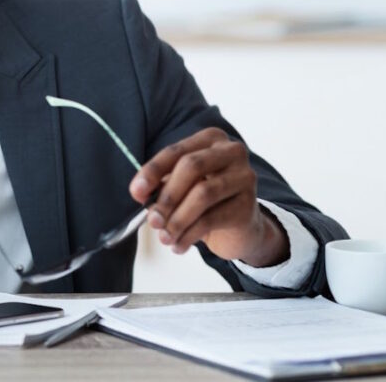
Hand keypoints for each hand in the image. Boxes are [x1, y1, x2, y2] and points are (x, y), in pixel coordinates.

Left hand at [128, 127, 288, 266]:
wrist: (239, 228)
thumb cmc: (205, 201)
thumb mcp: (181, 188)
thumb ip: (161, 185)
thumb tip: (140, 193)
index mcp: (211, 139)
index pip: (176, 151)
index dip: (153, 171)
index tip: (137, 192)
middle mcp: (232, 152)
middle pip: (191, 166)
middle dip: (167, 196)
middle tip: (152, 219)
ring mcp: (245, 177)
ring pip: (202, 194)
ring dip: (177, 219)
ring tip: (165, 237)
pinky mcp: (248, 205)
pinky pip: (212, 219)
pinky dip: (189, 234)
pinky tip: (179, 245)